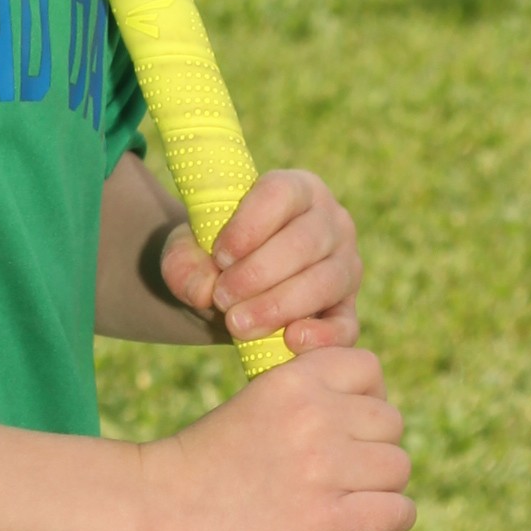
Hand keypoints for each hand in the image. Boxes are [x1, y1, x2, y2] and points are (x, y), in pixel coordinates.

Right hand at [140, 349, 410, 530]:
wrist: (158, 505)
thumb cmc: (203, 458)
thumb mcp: (257, 401)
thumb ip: (307, 400)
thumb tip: (367, 418)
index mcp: (295, 378)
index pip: (369, 369)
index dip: (364, 396)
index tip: (344, 421)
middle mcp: (317, 415)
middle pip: (391, 423)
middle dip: (371, 445)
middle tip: (340, 470)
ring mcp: (325, 467)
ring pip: (398, 467)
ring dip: (379, 485)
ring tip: (345, 497)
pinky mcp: (328, 520)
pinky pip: (398, 512)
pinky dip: (386, 520)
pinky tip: (357, 524)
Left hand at [157, 168, 360, 351]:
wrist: (232, 287)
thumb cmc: (216, 256)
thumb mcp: (188, 250)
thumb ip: (184, 263)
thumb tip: (204, 290)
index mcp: (296, 189)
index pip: (281, 193)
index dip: (249, 227)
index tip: (219, 256)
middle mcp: (331, 222)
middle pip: (305, 241)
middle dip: (258, 273)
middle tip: (222, 297)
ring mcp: (346, 265)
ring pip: (325, 282)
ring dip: (278, 305)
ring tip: (237, 323)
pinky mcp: (347, 309)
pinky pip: (346, 325)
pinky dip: (322, 336)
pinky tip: (290, 341)